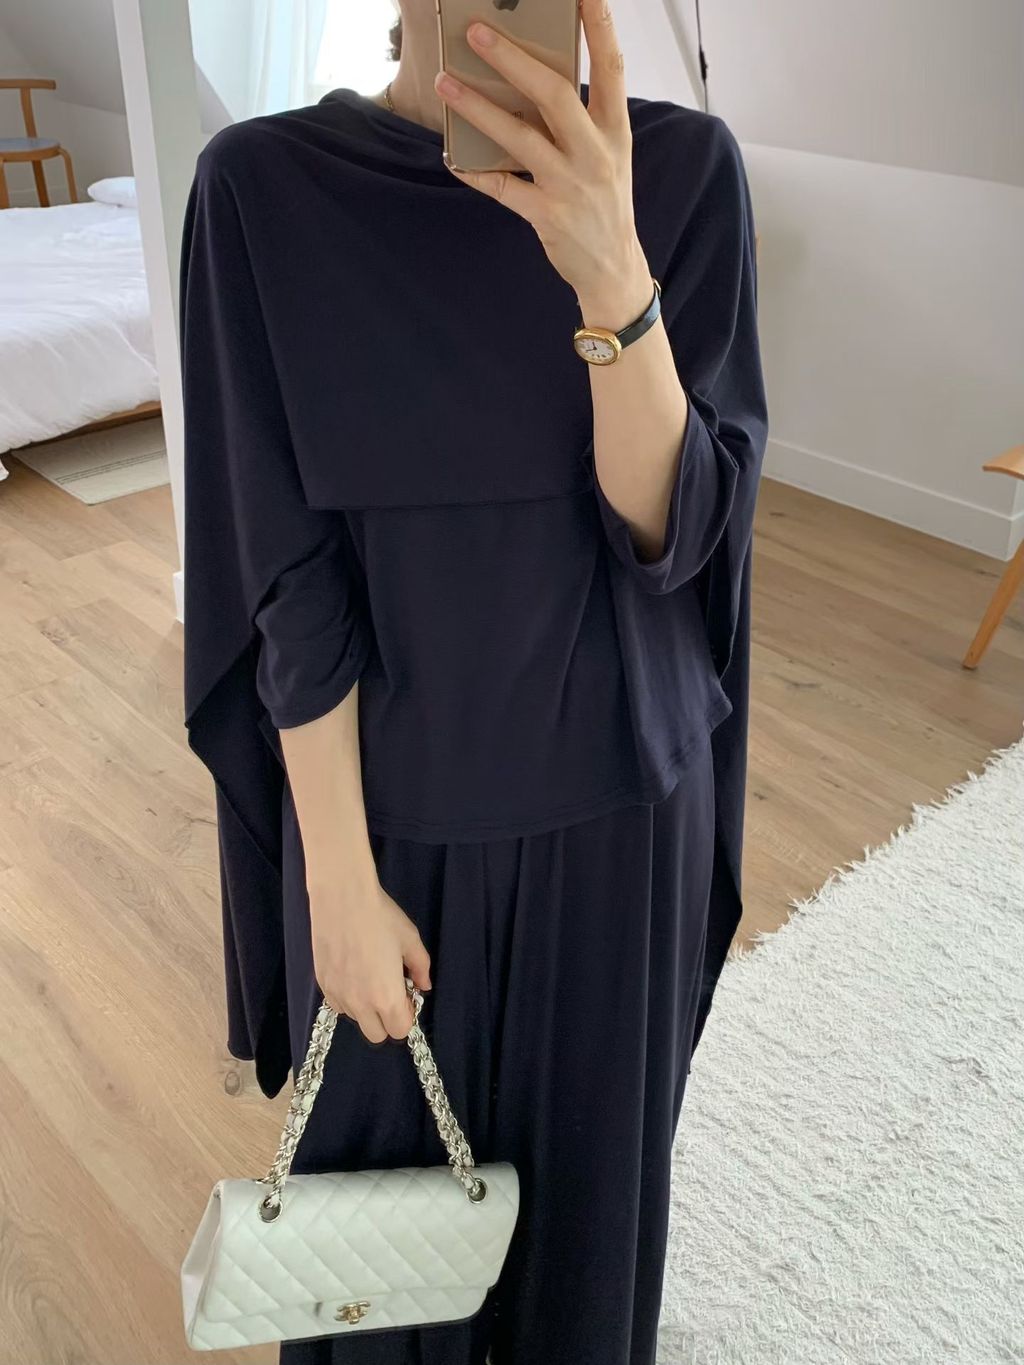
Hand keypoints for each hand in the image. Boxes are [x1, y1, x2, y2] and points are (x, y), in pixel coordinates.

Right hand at [309, 879, 431, 1044]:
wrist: (341, 899)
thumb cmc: (381, 917)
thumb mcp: (410, 940)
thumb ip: (421, 968)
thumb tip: (423, 986)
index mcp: (386, 997)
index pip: (400, 1031)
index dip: (407, 1015)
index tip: (406, 995)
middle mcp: (360, 1004)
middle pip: (377, 1035)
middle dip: (387, 1020)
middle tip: (389, 991)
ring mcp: (338, 996)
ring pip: (356, 1020)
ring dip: (366, 1009)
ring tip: (369, 977)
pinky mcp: (322, 985)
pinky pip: (339, 1006)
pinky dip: (348, 998)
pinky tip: (352, 972)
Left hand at [434, 0, 647, 307]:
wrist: (613, 268)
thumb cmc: (605, 203)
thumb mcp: (608, 154)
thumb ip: (583, 117)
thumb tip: (533, 76)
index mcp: (615, 131)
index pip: (612, 69)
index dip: (600, 27)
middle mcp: (595, 154)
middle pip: (555, 95)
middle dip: (513, 60)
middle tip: (476, 33)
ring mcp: (570, 185)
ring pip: (520, 138)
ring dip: (478, 108)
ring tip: (446, 83)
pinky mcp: (547, 215)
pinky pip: (503, 188)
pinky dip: (476, 173)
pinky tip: (453, 158)